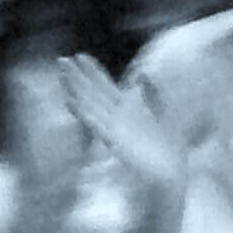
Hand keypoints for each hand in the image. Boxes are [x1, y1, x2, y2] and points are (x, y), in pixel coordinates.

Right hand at [59, 55, 184, 187]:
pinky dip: (84, 113)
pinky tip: (72, 102)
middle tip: (62, 60)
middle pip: (94, 93)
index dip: (94, 72)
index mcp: (129, 110)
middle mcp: (118, 118)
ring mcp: (114, 129)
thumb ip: (155, 95)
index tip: (80, 55)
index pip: (106, 87)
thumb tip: (143, 73)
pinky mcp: (114, 142)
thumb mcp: (165, 115)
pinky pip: (96, 125)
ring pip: (91, 105)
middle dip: (79, 77)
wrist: (170, 177)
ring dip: (76, 90)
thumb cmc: (168, 150)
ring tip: (62, 75)